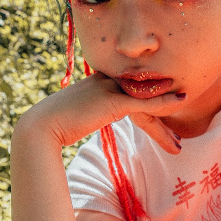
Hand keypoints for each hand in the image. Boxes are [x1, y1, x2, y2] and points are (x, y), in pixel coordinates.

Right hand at [16, 71, 184, 153]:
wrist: (41, 127)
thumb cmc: (53, 124)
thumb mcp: (78, 113)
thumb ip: (92, 109)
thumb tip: (94, 116)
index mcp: (100, 78)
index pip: (132, 89)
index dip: (150, 103)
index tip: (161, 122)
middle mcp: (107, 77)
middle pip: (143, 92)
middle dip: (162, 114)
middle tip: (175, 139)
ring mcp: (111, 87)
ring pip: (148, 99)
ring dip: (167, 118)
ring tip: (179, 143)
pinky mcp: (114, 101)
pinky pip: (145, 104)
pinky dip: (164, 105)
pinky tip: (179, 104)